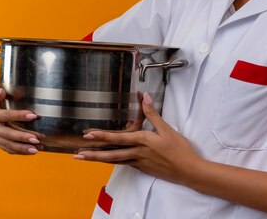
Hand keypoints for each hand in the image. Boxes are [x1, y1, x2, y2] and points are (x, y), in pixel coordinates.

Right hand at [0, 80, 41, 154]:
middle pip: (7, 134)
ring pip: (8, 144)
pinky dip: (20, 151)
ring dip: (23, 148)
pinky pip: (8, 148)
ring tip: (37, 149)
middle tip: (37, 139)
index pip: (5, 116)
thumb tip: (1, 93)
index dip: (19, 116)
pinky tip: (32, 151)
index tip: (33, 115)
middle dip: (22, 137)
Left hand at [74, 93, 201, 184]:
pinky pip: (124, 164)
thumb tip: (144, 96)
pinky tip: (108, 161)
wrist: (188, 170)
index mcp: (143, 141)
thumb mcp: (167, 129)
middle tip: (78, 154)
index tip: (89, 135)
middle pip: (112, 154)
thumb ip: (152, 113)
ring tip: (86, 159)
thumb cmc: (179, 149)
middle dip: (94, 153)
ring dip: (100, 159)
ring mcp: (139, 163)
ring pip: (115, 161)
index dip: (102, 136)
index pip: (118, 139)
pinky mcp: (143, 168)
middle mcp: (138, 153)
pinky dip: (114, 162)